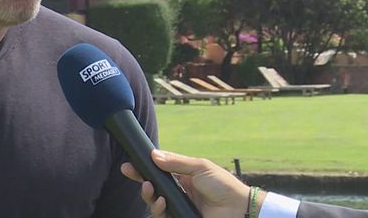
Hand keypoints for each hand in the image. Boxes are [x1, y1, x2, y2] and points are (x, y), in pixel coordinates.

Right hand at [121, 150, 255, 217]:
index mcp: (182, 177)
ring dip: (149, 197)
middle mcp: (179, 192)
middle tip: (138, 178)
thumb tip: (153, 155)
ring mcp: (179, 207)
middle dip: (142, 183)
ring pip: (155, 204)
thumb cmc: (223, 185)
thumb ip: (176, 162)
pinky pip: (163, 217)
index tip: (128, 166)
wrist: (239, 208)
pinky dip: (158, 210)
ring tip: (151, 191)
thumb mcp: (200, 167)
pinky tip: (162, 203)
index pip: (158, 172)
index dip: (142, 169)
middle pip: (153, 189)